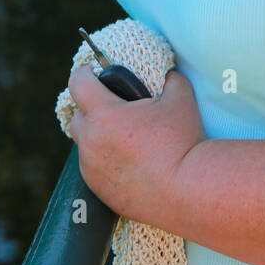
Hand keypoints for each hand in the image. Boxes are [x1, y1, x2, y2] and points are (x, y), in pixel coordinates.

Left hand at [66, 63, 206, 228]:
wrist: (187, 192)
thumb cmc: (182, 143)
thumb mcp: (181, 100)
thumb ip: (170, 79)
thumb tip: (168, 74)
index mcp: (104, 115)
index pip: (78, 83)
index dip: (85, 73)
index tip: (95, 73)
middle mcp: (91, 141)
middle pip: (77, 116)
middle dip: (91, 109)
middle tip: (115, 109)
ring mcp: (91, 168)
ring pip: (85, 145)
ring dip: (97, 137)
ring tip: (124, 138)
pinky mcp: (98, 190)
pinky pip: (93, 169)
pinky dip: (104, 161)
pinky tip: (128, 162)